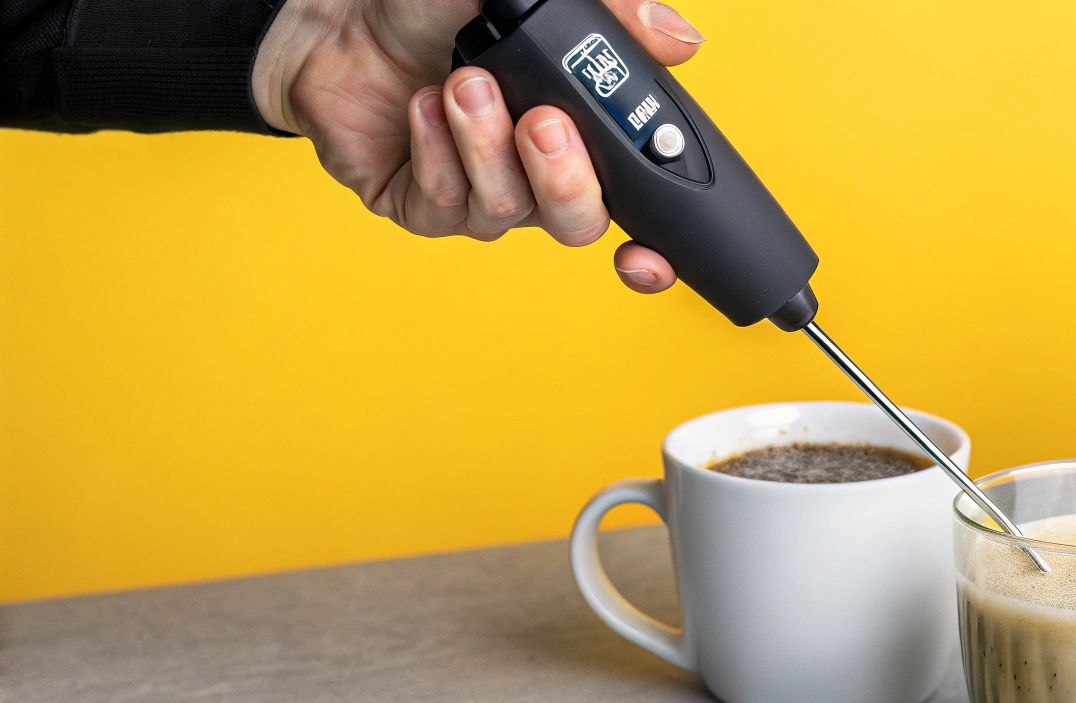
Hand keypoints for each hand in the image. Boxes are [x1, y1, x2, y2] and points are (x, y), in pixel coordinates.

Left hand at [252, 0, 703, 292]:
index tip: (645, 251)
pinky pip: (444, 206)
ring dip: (485, 143)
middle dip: (564, 177)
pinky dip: (437, 151)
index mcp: (579, 138)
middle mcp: (534, 176)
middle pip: (578, 223)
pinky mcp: (420, 209)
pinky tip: (423, 106)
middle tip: (540, 121)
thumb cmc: (435, 6)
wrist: (340, 13)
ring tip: (463, 83)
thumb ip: (610, 17)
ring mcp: (476, 197)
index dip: (652, 250)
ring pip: (507, 208)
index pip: (636, 211)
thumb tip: (682, 40)